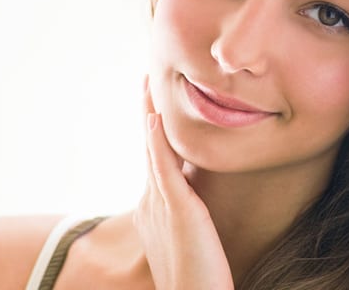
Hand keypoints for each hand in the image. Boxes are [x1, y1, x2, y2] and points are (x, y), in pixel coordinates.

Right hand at [133, 75, 234, 289]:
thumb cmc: (198, 279)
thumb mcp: (192, 237)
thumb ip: (191, 215)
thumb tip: (201, 199)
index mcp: (156, 208)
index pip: (155, 159)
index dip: (154, 129)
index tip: (154, 102)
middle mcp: (152, 203)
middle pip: (150, 147)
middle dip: (147, 111)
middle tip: (146, 79)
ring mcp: (162, 205)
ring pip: (154, 150)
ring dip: (150, 113)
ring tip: (148, 83)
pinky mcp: (179, 211)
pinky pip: (164, 169)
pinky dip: (157, 142)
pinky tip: (155, 118)